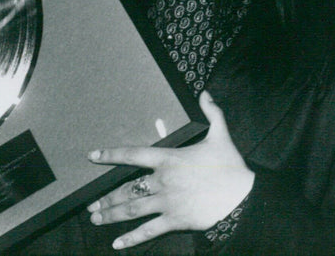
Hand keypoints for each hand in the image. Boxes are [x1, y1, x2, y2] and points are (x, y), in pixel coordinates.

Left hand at [86, 90, 253, 249]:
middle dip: (106, 197)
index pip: (133, 155)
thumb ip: (211, 113)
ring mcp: (167, 202)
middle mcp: (162, 181)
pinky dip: (131, 238)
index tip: (92, 156)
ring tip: (95, 218)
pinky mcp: (175, 220)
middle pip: (126, 188)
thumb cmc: (231, 166)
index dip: (111, 155)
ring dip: (111, 214)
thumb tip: (205, 93)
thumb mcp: (221, 135)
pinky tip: (117, 244)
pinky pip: (148, 231)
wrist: (244, 196)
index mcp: (169, 158)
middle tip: (90, 203)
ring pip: (132, 209)